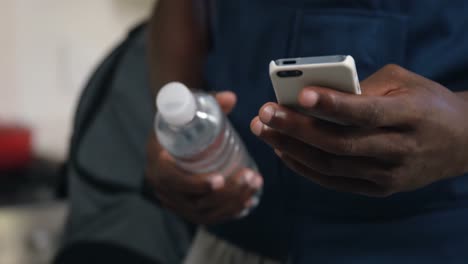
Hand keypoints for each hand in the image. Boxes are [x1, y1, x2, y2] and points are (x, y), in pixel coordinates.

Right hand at [146, 91, 262, 223]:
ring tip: (254, 184)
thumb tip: (231, 98)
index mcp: (157, 163)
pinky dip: (228, 212)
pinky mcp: (187, 207)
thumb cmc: (183, 119)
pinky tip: (248, 200)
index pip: (172, 180)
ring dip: (232, 203)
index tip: (220, 179)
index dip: (196, 184)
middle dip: (226, 194)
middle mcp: (163, 187)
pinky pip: (207, 217)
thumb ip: (211, 101)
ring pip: (204, 212)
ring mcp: (176, 201)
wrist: (173, 133)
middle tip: (249, 177)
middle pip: (194, 202)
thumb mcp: (192, 107)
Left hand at [251, 64, 467, 196]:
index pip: (365, 113)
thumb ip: (363, 88)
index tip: (299, 95)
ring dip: (292, 148)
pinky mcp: (380, 189)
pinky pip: (335, 181)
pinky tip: (284, 151)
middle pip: (339, 143)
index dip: (331, 105)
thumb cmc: (426, 102)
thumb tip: (314, 96)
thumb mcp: (404, 82)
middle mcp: (400, 149)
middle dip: (296, 128)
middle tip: (264, 114)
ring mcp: (389, 175)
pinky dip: (305, 167)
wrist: (462, 141)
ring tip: (265, 131)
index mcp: (411, 115)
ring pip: (332, 165)